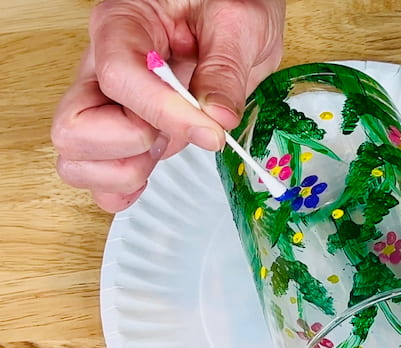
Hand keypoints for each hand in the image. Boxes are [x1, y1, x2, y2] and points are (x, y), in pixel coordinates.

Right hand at [52, 0, 284, 211]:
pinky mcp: (126, 133)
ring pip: (75, 159)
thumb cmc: (230, 3)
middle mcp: (104, 66)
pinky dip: (119, 188)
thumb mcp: (239, 22)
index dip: (163, 113)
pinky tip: (149, 175)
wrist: (236, 13)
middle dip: (128, 144)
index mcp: (123, 25)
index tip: (210, 131)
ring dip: (124, 169)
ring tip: (164, 148)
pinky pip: (98, 176)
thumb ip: (224, 70)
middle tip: (171, 134)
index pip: (118, 78)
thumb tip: (216, 118)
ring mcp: (111, 105)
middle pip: (73, 127)